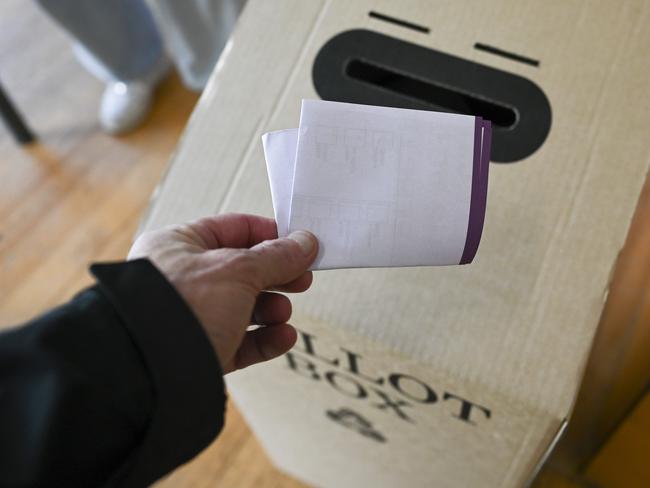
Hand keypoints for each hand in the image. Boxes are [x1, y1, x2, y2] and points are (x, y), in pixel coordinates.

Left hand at [128, 213, 317, 373]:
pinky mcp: (201, 351)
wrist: (153, 373)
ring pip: (244, 307)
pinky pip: (241, 341)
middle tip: (302, 278)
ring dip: (272, 309)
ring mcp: (192, 317)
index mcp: (179, 246)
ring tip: (283, 312)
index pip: (232, 229)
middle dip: (276, 275)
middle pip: (243, 270)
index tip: (299, 243)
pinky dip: (266, 339)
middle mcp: (183, 280)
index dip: (269, 234)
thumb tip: (306, 243)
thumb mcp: (238, 270)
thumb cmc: (180, 307)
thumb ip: (276, 256)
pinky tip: (283, 337)